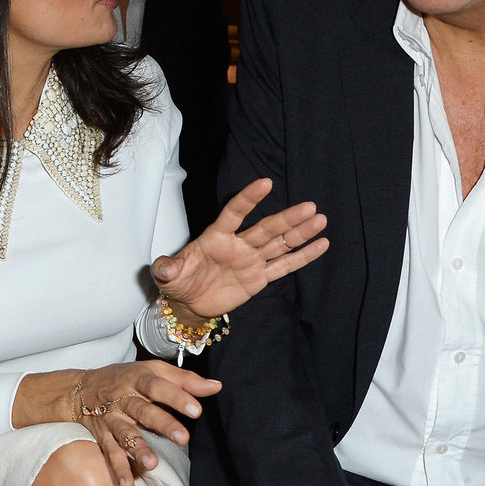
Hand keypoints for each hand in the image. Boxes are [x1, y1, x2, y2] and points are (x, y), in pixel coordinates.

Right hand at [73, 361, 219, 485]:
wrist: (79, 390)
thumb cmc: (124, 379)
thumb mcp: (153, 371)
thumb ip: (185, 380)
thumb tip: (216, 387)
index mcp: (138, 379)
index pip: (158, 386)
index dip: (177, 397)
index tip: (196, 411)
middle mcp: (123, 399)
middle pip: (143, 411)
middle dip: (163, 425)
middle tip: (184, 439)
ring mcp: (111, 419)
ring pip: (125, 434)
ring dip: (138, 449)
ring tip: (152, 464)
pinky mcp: (102, 437)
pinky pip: (109, 453)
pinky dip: (117, 469)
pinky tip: (126, 484)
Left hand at [151, 178, 327, 320]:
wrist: (189, 303)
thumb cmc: (178, 282)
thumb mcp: (169, 275)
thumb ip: (168, 268)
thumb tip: (163, 268)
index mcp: (216, 238)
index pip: (235, 213)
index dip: (249, 199)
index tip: (265, 183)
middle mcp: (238, 245)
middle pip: (267, 228)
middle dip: (288, 218)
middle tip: (310, 206)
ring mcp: (251, 261)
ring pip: (279, 244)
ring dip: (300, 233)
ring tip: (320, 220)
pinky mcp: (259, 278)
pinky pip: (284, 266)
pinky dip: (303, 257)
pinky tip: (321, 244)